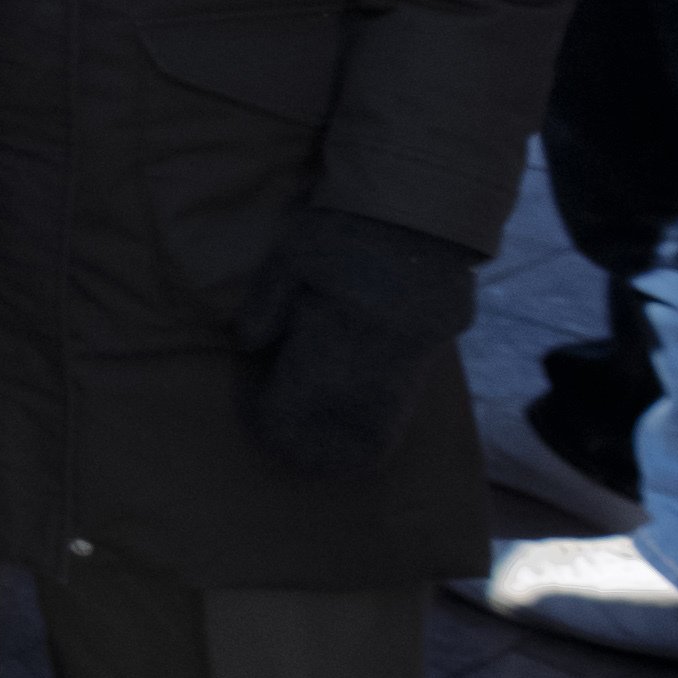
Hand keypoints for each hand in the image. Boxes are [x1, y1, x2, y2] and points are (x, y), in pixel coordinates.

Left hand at [240, 205, 480, 474]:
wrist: (419, 213)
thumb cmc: (344, 230)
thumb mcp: (293, 257)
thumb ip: (268, 304)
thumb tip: (247, 347)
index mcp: (338, 327)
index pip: (302, 390)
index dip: (278, 415)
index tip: (258, 426)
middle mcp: (377, 350)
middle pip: (341, 414)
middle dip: (313, 441)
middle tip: (288, 458)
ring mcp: (410, 354)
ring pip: (378, 416)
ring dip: (350, 442)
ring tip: (325, 464)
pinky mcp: (430, 350)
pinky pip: (403, 400)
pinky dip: (382, 423)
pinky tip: (366, 438)